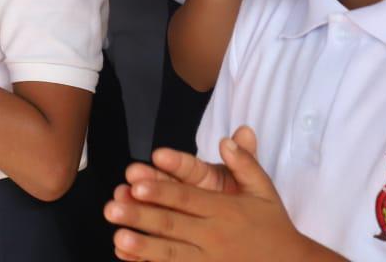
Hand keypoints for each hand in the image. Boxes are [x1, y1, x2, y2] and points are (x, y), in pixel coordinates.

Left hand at [105, 127, 330, 260]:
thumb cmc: (274, 226)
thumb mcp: (265, 192)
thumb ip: (246, 164)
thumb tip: (230, 137)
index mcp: (225, 211)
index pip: (188, 199)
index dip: (162, 191)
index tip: (136, 183)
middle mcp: (215, 237)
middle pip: (173, 225)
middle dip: (142, 217)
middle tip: (112, 208)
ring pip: (172, 255)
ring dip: (144, 247)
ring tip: (118, 238)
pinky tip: (130, 260)